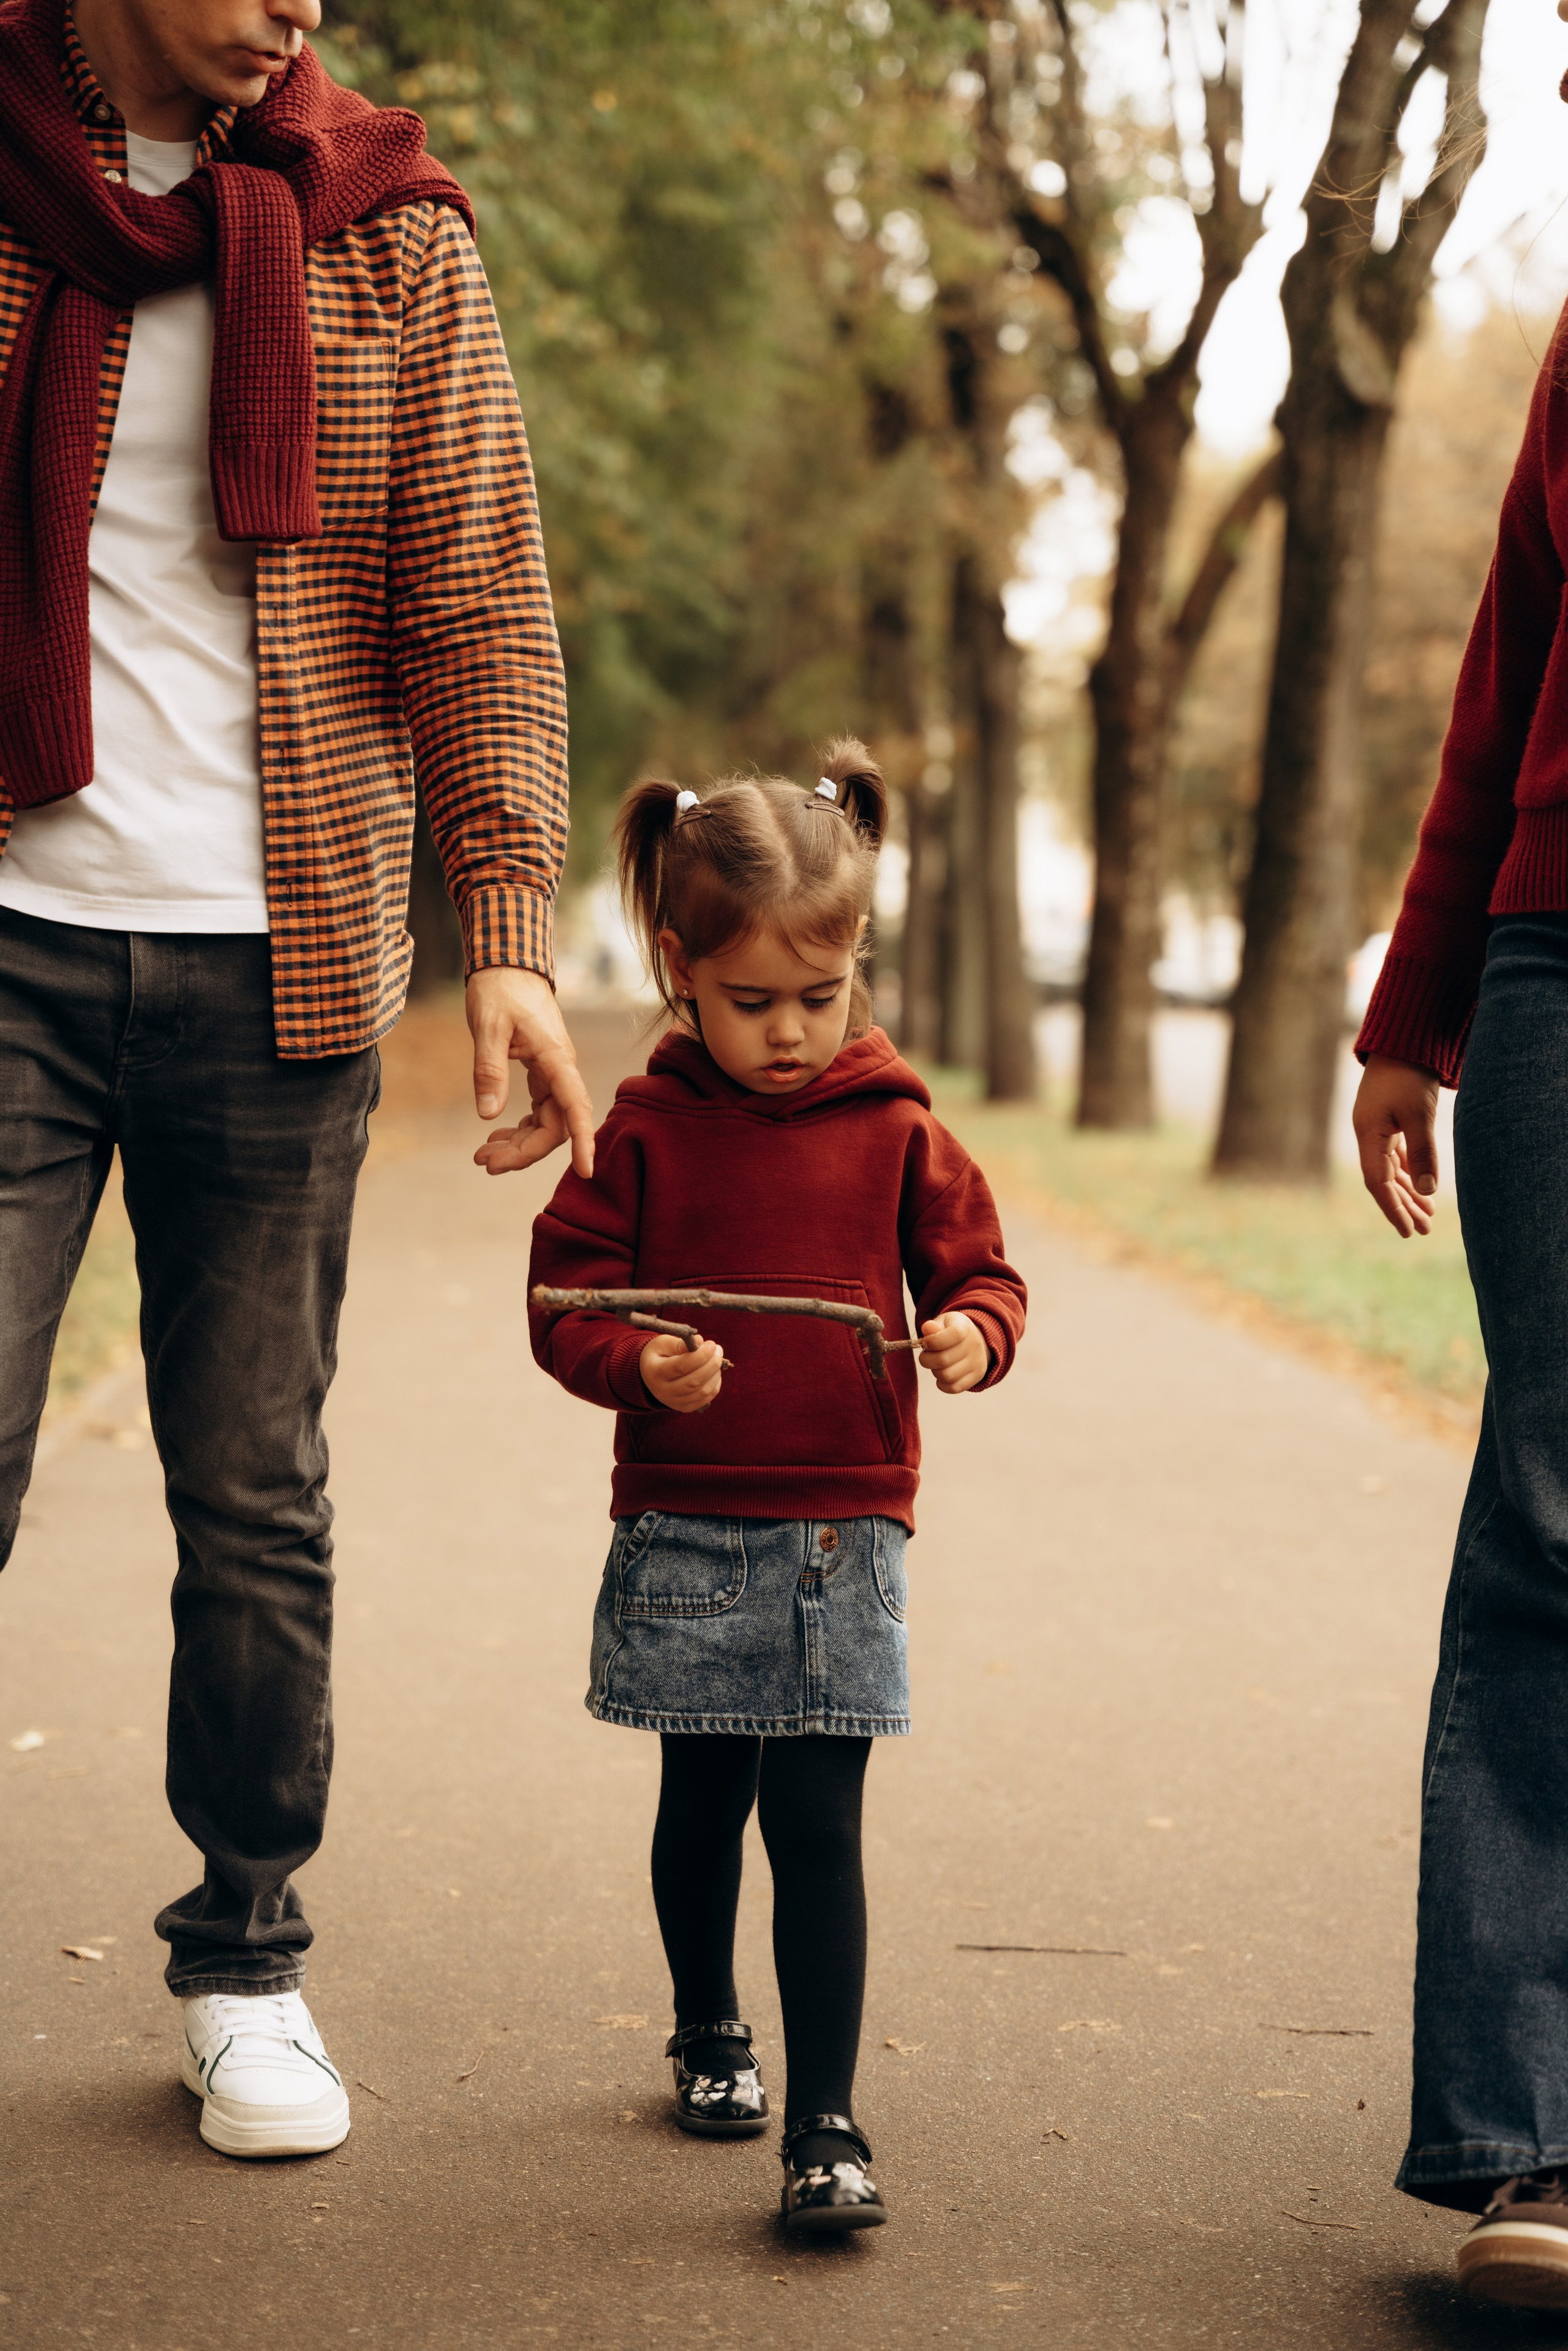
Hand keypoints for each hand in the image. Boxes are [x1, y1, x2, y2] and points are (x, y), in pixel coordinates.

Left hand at [468, 968, 594, 1179]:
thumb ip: (490, 1070)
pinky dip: (518, 1129)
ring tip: (483, 1156)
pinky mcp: (541, 1072)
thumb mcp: (488, 1027)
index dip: (583, 1141)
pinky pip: (537, 1112)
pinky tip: (495, 1136)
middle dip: (525, 1152)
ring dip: (519, 1144)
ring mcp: (552, 1073)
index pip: (576, 1108)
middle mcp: (560, 1070)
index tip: (585, 1172)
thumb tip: (488, 1116)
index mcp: (555, 1059)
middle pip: (556, 1126)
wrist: (508, 963)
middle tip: (484, 1163)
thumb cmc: (499, 989)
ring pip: (546, 1123)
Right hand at [639, 1331, 723, 1411]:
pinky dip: (715, 1384)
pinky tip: (714, 1372)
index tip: (712, 1345)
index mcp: (656, 1373)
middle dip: (712, 1364)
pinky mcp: (685, 1408)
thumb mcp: (663, 1343)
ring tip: (716, 1359)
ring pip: (703, 1391)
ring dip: (715, 1374)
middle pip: (694, 1381)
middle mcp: (663, 1391)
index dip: (701, 1356)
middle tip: (718, 1350)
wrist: (650, 1375)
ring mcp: (674, 1403)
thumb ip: (680, 1343)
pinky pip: (706, 1398)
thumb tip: (700, 1342)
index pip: (681, 1367)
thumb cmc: (659, 1354)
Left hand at [918, 1311, 987, 1393]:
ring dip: (934, 1371)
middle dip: (927, 1359)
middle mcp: (974, 1344)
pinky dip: (942, 1384)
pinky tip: (940, 1373)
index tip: (925, 1342)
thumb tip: (927, 1328)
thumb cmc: (950, 1331)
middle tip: (925, 1355)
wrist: (971, 1340)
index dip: (934, 1341)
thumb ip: (932, 1326)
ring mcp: (977, 1362)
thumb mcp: (942, 1322)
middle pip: (944, 1360)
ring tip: (935, 1364)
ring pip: (947, 1376)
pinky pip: (954, 1388)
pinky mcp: (976, 1376)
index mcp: (964, 1327)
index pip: (954, 1334)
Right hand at [1352, 1053, 1440, 1238]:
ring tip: (1427, 1214)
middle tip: (1423, 1229)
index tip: (1408, 1231)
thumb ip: (1424, 1153)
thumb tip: (1429, 1192)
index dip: (1393, 1208)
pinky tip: (1421, 1184)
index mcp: (1368, 1134)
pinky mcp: (1387, 1118)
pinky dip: (1409, 1171)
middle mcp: (1368, 1133)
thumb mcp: (1419, 1115)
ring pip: (1391, 1168)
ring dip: (1409, 1190)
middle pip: (1384, 1179)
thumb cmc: (1410, 1074)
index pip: (1378, 1182)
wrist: (1404, 1038)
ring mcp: (1376, 1126)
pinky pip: (1395, 1154)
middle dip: (1404, 1205)